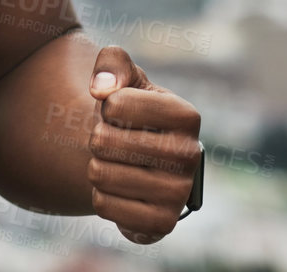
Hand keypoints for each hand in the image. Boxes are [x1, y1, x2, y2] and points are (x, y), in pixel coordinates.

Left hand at [85, 45, 201, 243]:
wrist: (136, 158)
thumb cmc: (130, 110)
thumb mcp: (124, 75)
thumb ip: (112, 62)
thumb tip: (101, 89)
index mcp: (186, 115)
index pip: (115, 104)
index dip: (106, 106)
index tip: (120, 112)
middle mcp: (190, 155)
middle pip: (102, 141)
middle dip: (97, 137)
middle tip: (114, 140)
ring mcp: (179, 193)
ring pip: (99, 174)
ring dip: (96, 166)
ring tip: (117, 163)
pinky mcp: (161, 224)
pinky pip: (103, 206)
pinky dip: (100, 196)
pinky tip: (121, 189)